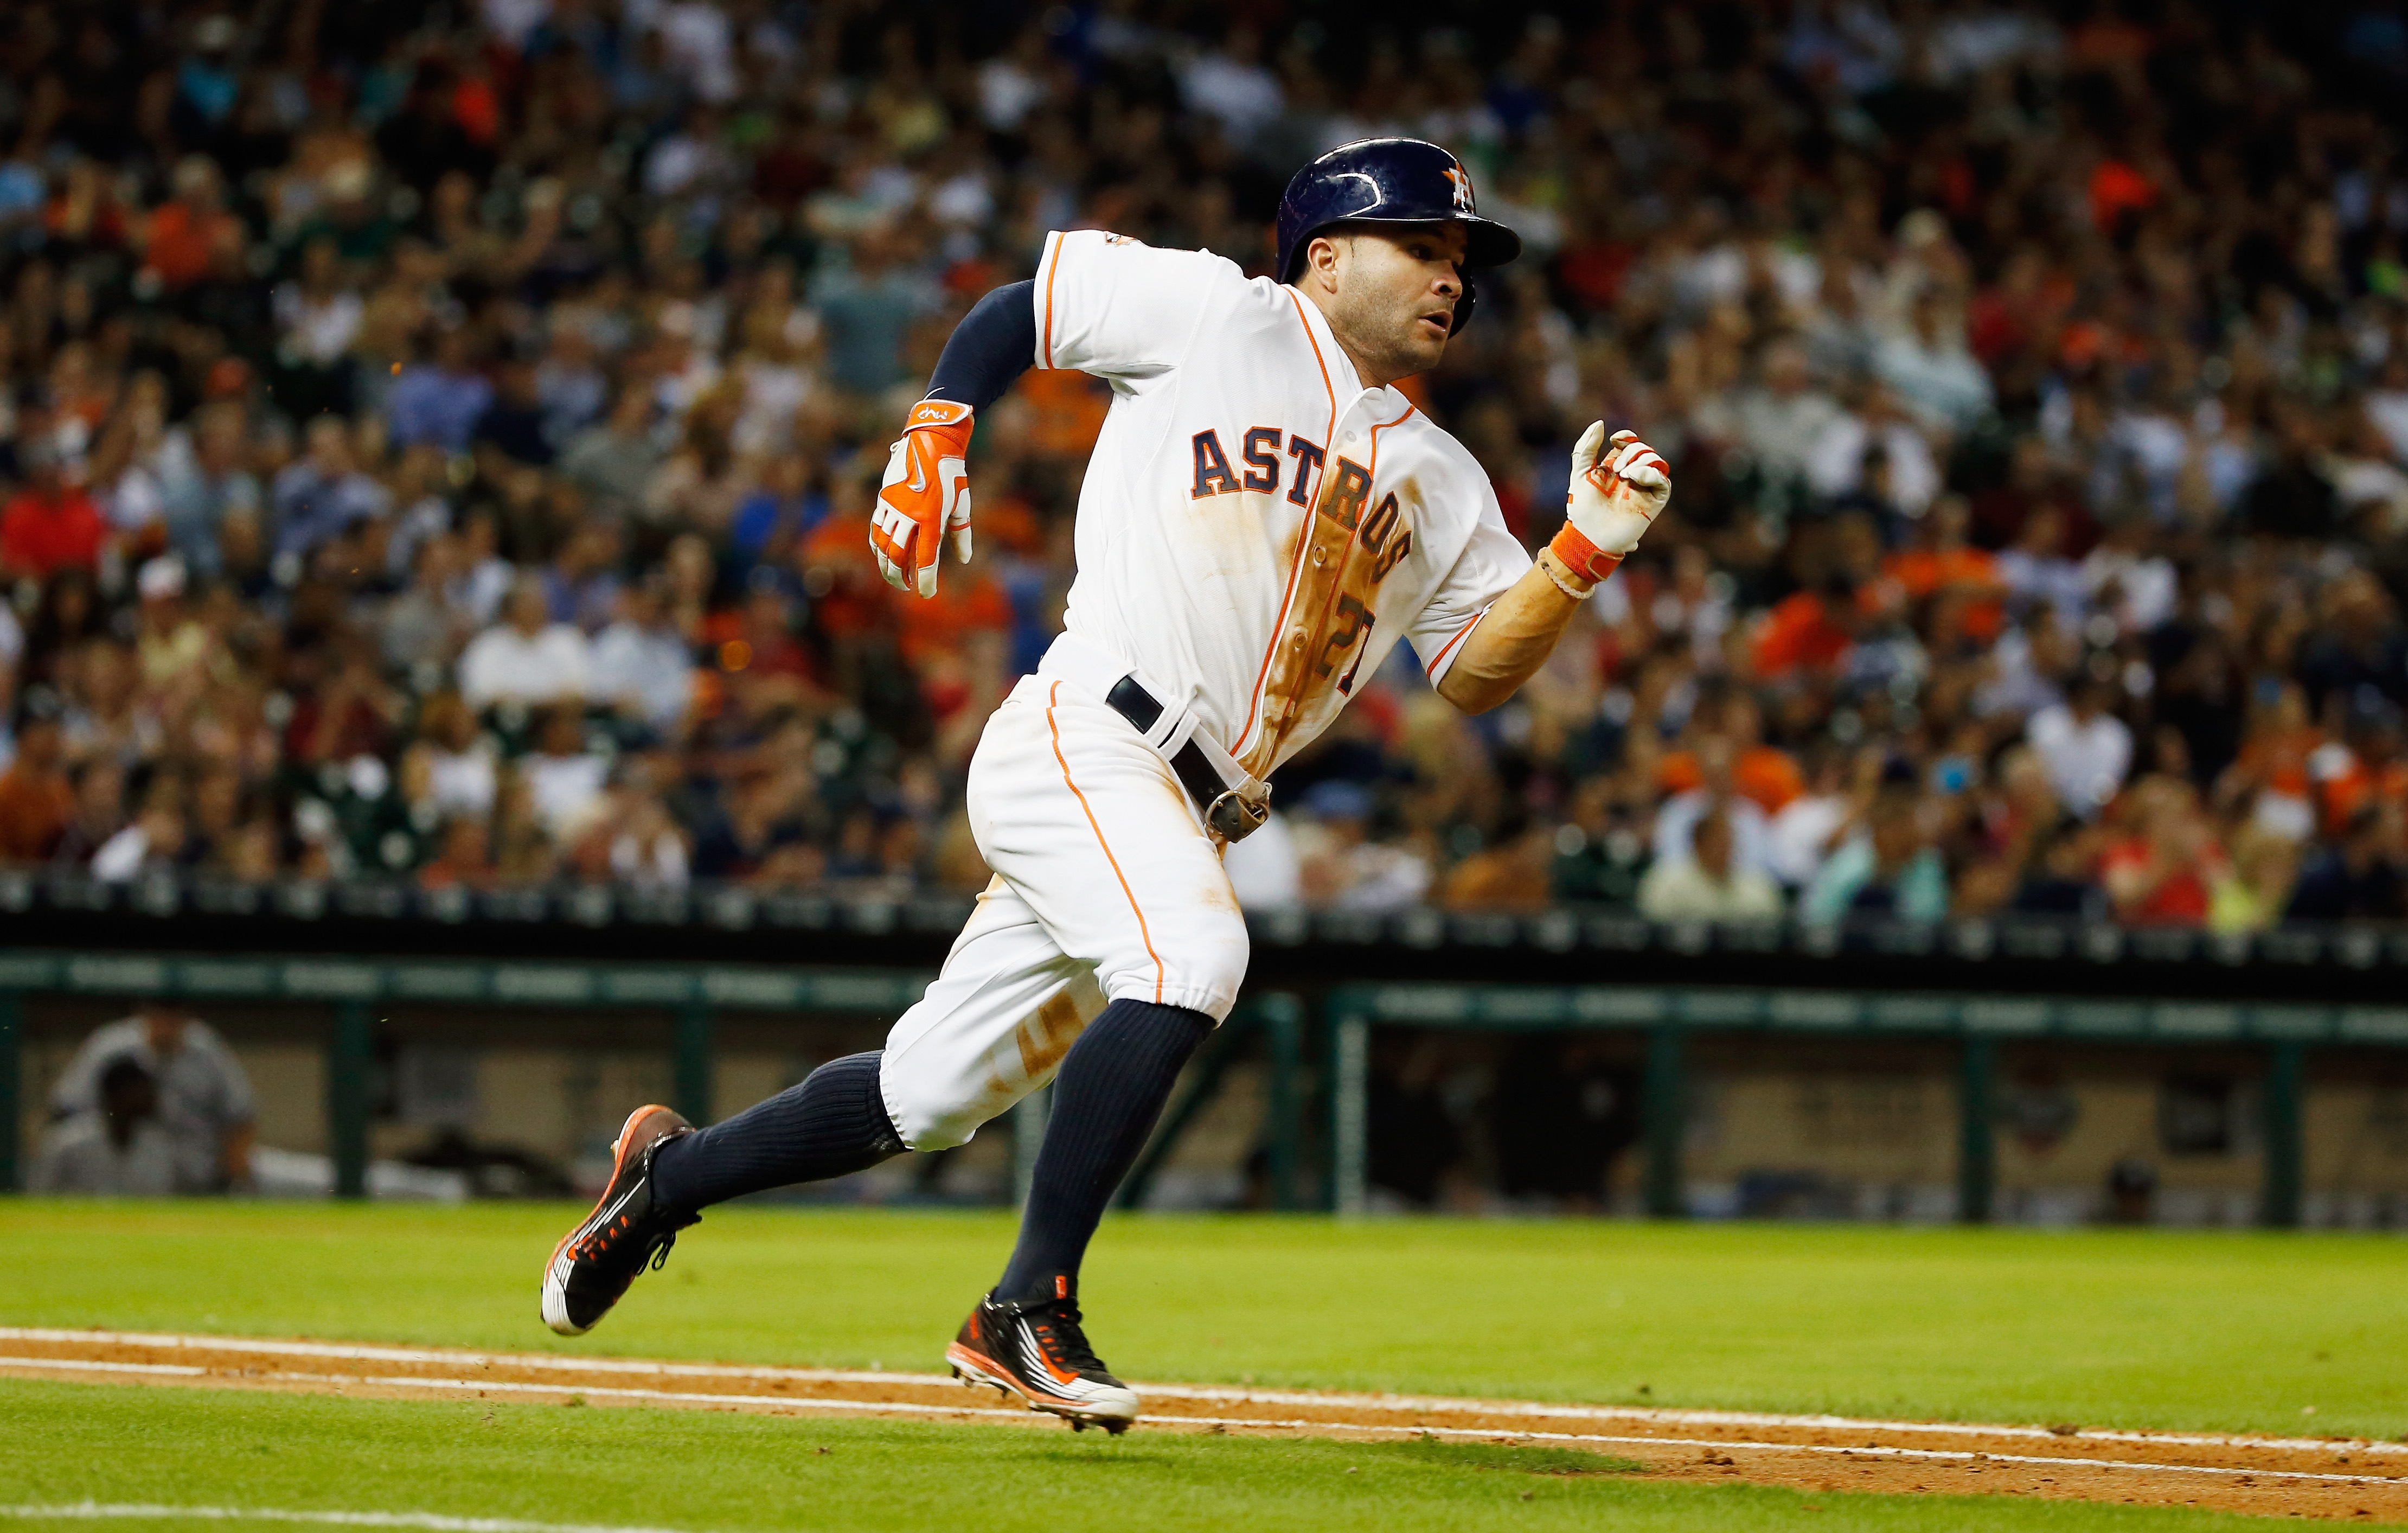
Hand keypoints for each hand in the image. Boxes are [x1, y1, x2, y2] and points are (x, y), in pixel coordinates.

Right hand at [870, 398, 975, 597]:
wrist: (930, 441)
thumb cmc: (951, 473)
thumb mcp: (962, 502)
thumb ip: (962, 532)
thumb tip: (964, 559)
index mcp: (931, 518)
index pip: (926, 558)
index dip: (925, 579)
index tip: (925, 593)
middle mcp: (909, 515)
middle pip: (897, 556)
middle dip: (899, 576)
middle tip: (906, 586)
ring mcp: (892, 507)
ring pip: (882, 545)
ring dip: (886, 564)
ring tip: (895, 575)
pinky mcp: (883, 499)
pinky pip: (876, 529)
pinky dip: (877, 546)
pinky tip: (882, 555)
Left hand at [1565, 423, 1669, 558]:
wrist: (1589, 536)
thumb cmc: (1581, 509)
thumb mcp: (1579, 474)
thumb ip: (1586, 447)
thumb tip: (1600, 423)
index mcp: (1615, 468)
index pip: (1630, 443)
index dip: (1627, 437)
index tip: (1616, 440)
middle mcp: (1631, 476)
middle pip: (1642, 449)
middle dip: (1631, 452)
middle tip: (1616, 470)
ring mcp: (1643, 488)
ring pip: (1656, 461)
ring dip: (1641, 460)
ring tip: (1625, 474)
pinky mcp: (1653, 501)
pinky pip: (1663, 481)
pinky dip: (1651, 474)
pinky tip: (1635, 477)